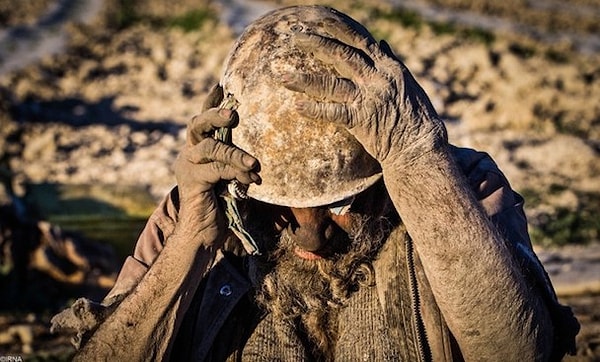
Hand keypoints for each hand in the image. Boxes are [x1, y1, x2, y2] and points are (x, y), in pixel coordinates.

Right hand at [173, 84, 259, 242]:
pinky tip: (250, 182)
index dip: (211, 102)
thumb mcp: (231, 177)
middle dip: (215, 115)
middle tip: (232, 113)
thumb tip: (258, 151)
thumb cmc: (221, 204)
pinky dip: (236, 174)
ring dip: (235, 154)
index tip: (222, 85)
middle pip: (197, 125)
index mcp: (197, 149)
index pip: (202, 120)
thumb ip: (237, 161)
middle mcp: (188, 153)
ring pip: (211, 148)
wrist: (203, 233)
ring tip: (253, 164)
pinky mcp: (191, 181)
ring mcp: (187, 166)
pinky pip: (217, 170)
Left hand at [281, 27, 446, 167]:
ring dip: (304, 79)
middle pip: (340, 53)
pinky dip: (314, 109)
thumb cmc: (415, 116)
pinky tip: (297, 107)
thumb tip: (381, 43)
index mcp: (388, 66)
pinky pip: (332, 112)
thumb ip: (390, 62)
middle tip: (294, 37)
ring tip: (282, 77)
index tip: (319, 19)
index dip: (337, 28)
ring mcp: (368, 98)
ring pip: (330, 82)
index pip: (359, 40)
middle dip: (315, 43)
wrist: (420, 146)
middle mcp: (377, 77)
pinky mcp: (361, 120)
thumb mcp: (407, 83)